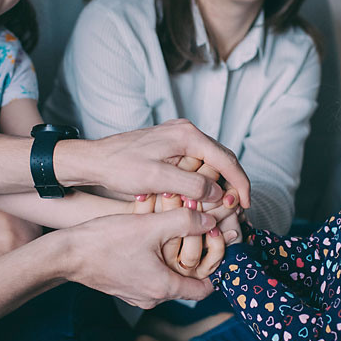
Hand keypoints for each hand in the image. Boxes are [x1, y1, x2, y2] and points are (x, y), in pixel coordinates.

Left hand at [58, 119, 249, 206]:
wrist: (94, 160)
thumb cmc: (120, 167)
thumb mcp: (156, 179)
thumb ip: (190, 185)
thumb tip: (218, 193)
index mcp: (187, 135)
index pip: (226, 159)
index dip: (240, 183)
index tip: (246, 204)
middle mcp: (186, 131)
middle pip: (222, 158)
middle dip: (233, 184)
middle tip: (239, 208)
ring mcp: (179, 138)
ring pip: (210, 162)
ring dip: (219, 183)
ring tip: (224, 206)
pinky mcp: (171, 147)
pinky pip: (197, 163)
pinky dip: (204, 180)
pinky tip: (203, 197)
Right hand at [58, 208, 216, 308]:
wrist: (66, 254)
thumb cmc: (105, 242)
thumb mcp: (150, 226)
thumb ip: (185, 221)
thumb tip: (210, 220)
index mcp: (164, 288)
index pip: (206, 288)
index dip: (214, 265)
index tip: (213, 244)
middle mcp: (152, 298)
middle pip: (186, 279)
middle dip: (191, 253)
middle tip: (192, 229)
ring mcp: (136, 295)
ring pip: (166, 273)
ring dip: (170, 252)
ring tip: (167, 227)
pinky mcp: (124, 287)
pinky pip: (148, 273)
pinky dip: (152, 256)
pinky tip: (146, 234)